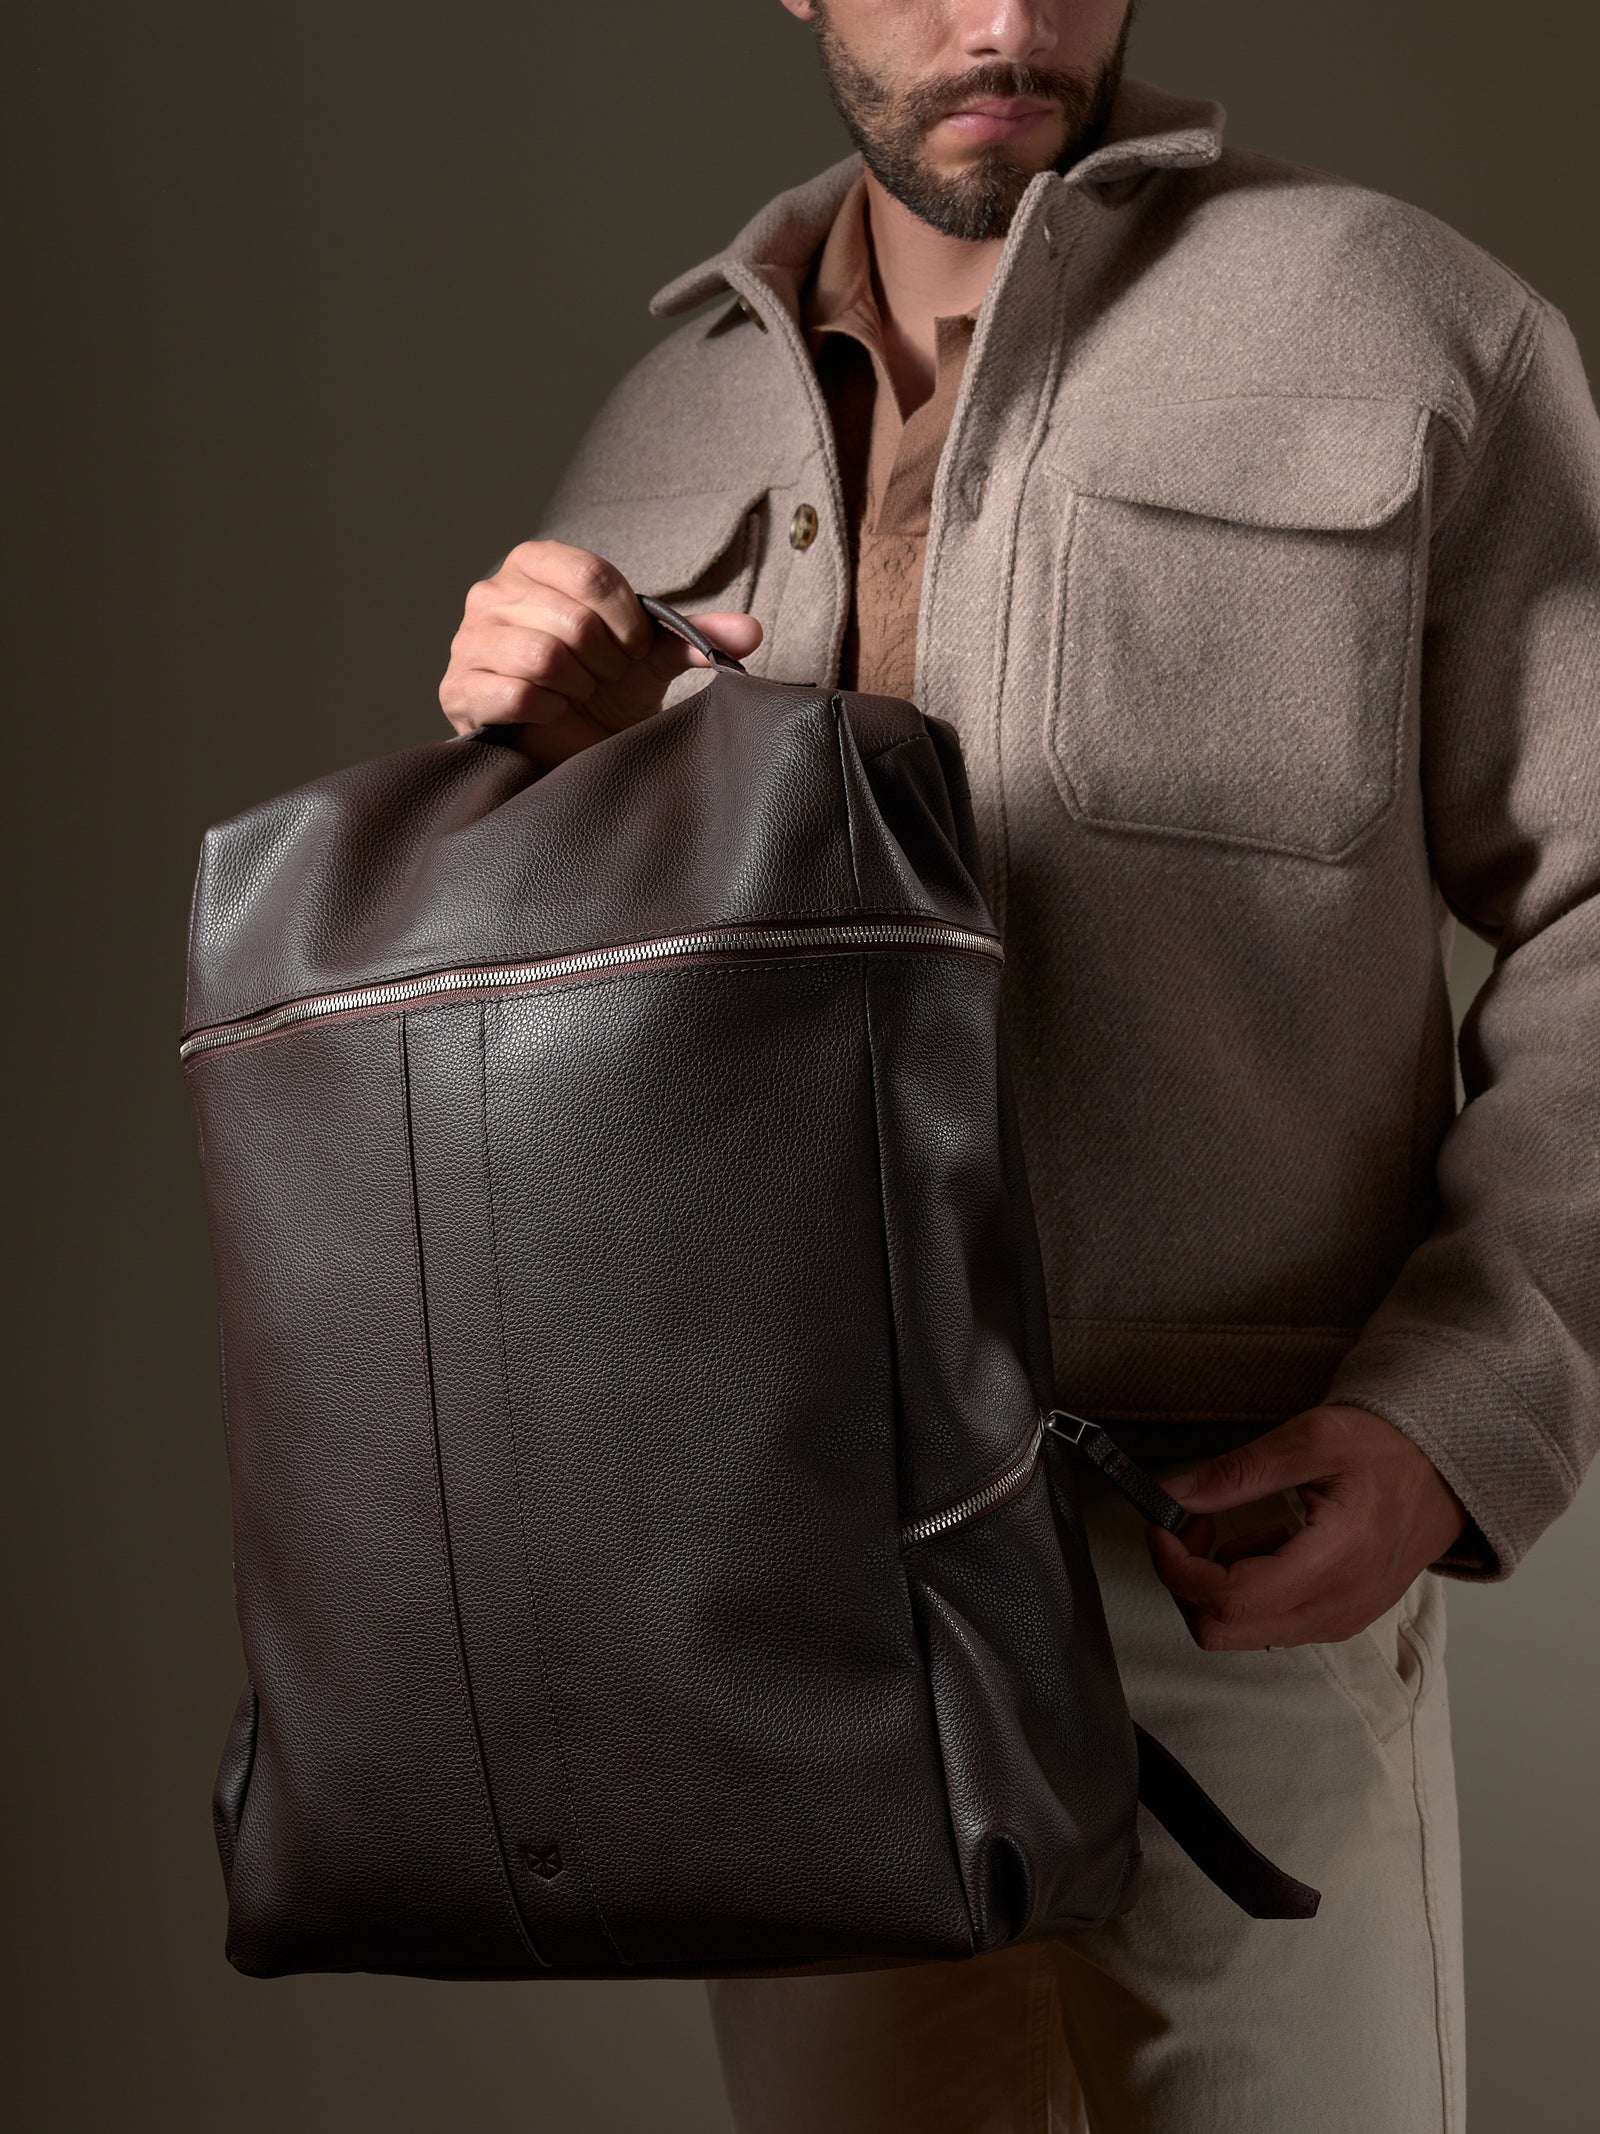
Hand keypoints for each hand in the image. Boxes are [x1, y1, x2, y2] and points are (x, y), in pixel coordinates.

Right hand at [439, 540, 762, 767]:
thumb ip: (694, 636)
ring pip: (543, 658)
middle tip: (603, 680)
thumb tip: (751, 632)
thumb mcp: (649, 655)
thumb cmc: (602, 688)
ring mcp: (469, 639)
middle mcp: (492, 591)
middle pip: (573, 621)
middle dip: (604, 664)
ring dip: (576, 689)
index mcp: (536, 562)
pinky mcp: (458, 688)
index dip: (627, 624)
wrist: (564, 742)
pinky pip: (515, 694)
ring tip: (578, 696)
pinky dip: (547, 711)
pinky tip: (551, 713)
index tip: (633, 651)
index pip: (593, 575)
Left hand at [1146, 1404, 1467, 1650]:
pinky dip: (1245, 1590)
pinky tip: (1264, 1543)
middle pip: (1222, 1630)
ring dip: (1215, 1584)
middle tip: (1192, 1526)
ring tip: (1235, 1528)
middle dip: (1186, 1580)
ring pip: (1240, 1633)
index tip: (1163, 1525)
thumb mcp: (1312, 1438)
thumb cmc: (1387, 1451)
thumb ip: (1239, 1471)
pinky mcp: (1337, 1620)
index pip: (1229, 1599)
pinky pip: (1268, 1624)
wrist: (1446, 1474)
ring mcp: (1337, 1620)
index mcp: (1333, 1561)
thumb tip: (1175, 1494)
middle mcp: (1335, 1607)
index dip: (1177, 1566)